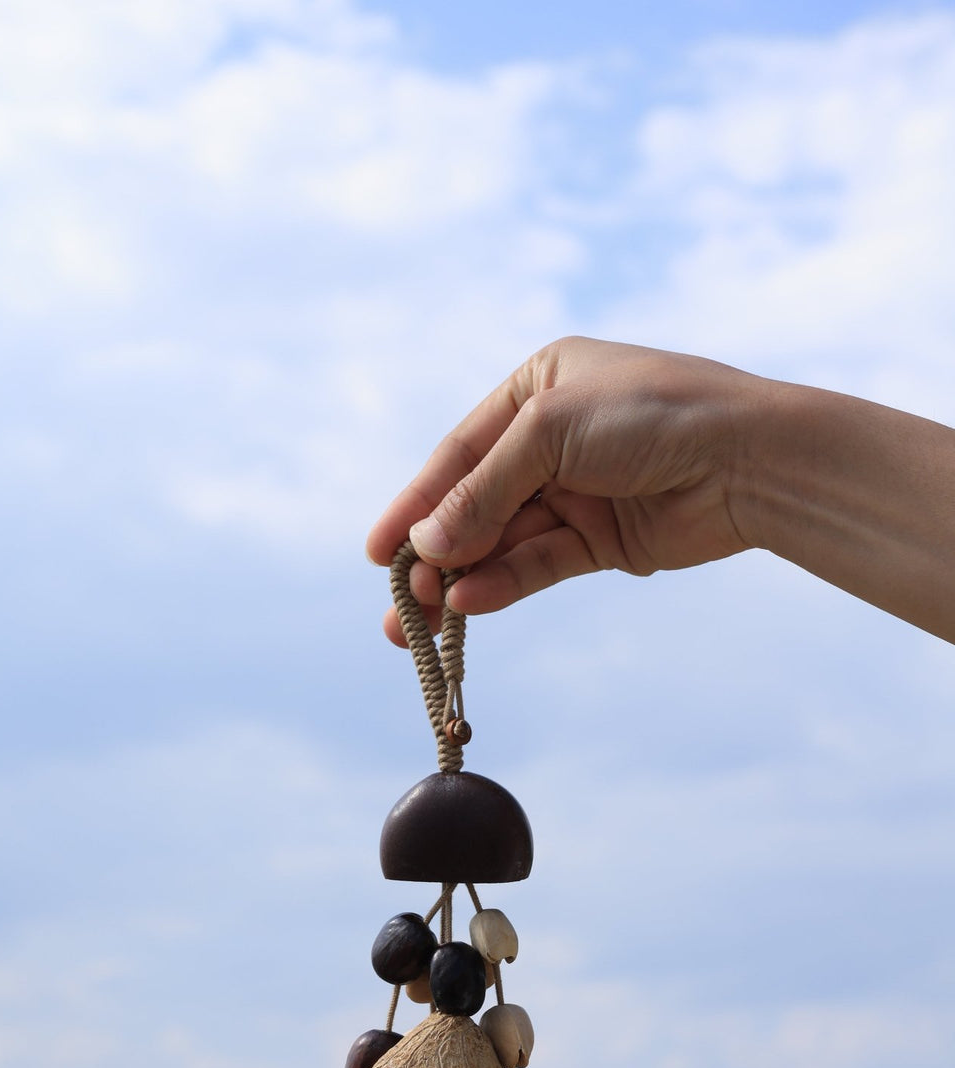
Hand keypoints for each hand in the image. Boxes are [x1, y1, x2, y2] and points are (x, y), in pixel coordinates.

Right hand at [367, 337, 759, 644]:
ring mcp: (579, 492)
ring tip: (423, 619)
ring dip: (463, 579)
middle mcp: (553, 439)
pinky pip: (540, 563)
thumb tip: (427, 548)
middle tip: (398, 604)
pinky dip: (505, 584)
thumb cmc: (651, 414)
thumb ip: (483, 492)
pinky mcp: (605, 540)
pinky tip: (471, 604)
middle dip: (435, 553)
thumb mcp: (548, 433)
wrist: (749, 457)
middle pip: (476, 503)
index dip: (416, 503)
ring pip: (504, 542)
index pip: (460, 453)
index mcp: (537, 388)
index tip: (377, 553)